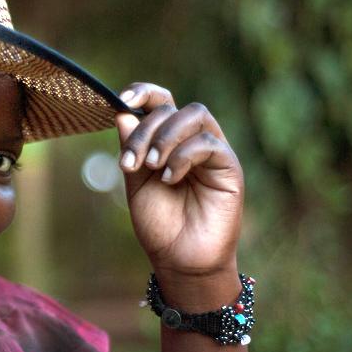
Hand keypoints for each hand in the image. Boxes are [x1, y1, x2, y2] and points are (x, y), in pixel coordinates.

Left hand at [115, 83, 243, 301]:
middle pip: (172, 107)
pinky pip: (208, 143)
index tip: (122, 100)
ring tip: (150, 165)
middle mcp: (191, 141)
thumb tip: (122, 113)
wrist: (180, 259)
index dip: (144, 93)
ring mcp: (212, 152)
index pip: (161, 102)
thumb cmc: (160, 223)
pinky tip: (169, 178)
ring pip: (194, 115)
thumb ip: (131, 149)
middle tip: (131, 161)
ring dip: (166, 136)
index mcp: (168, 141)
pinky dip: (183, 156)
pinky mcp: (229, 167)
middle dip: (146, 129)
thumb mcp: (136, 182)